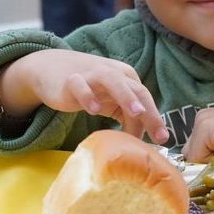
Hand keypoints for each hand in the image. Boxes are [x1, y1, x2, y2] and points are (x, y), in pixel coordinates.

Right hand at [0, 50, 167, 142]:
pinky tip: (94, 110)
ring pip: (113, 81)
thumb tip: (140, 143)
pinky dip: (88, 96)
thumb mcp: (112, 103)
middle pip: (137, 90)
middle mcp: (114, 73)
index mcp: (127, 78)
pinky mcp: (71, 80)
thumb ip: (127, 119)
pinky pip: (80, 86)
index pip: (145, 98)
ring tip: (137, 113)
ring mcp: (92, 75)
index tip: (163, 139)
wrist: (51, 69)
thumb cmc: (90, 88)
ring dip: (127, 96)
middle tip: (160, 134)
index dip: (155, 118)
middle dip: (150, 113)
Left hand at [182, 108, 213, 162]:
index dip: (208, 163)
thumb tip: (198, 173)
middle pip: (190, 155)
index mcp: (209, 120)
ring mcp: (203, 120)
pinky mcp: (206, 128)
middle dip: (207, 163)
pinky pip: (197, 158)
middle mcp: (203, 117)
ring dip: (211, 164)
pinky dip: (213, 163)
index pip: (194, 152)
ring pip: (193, 158)